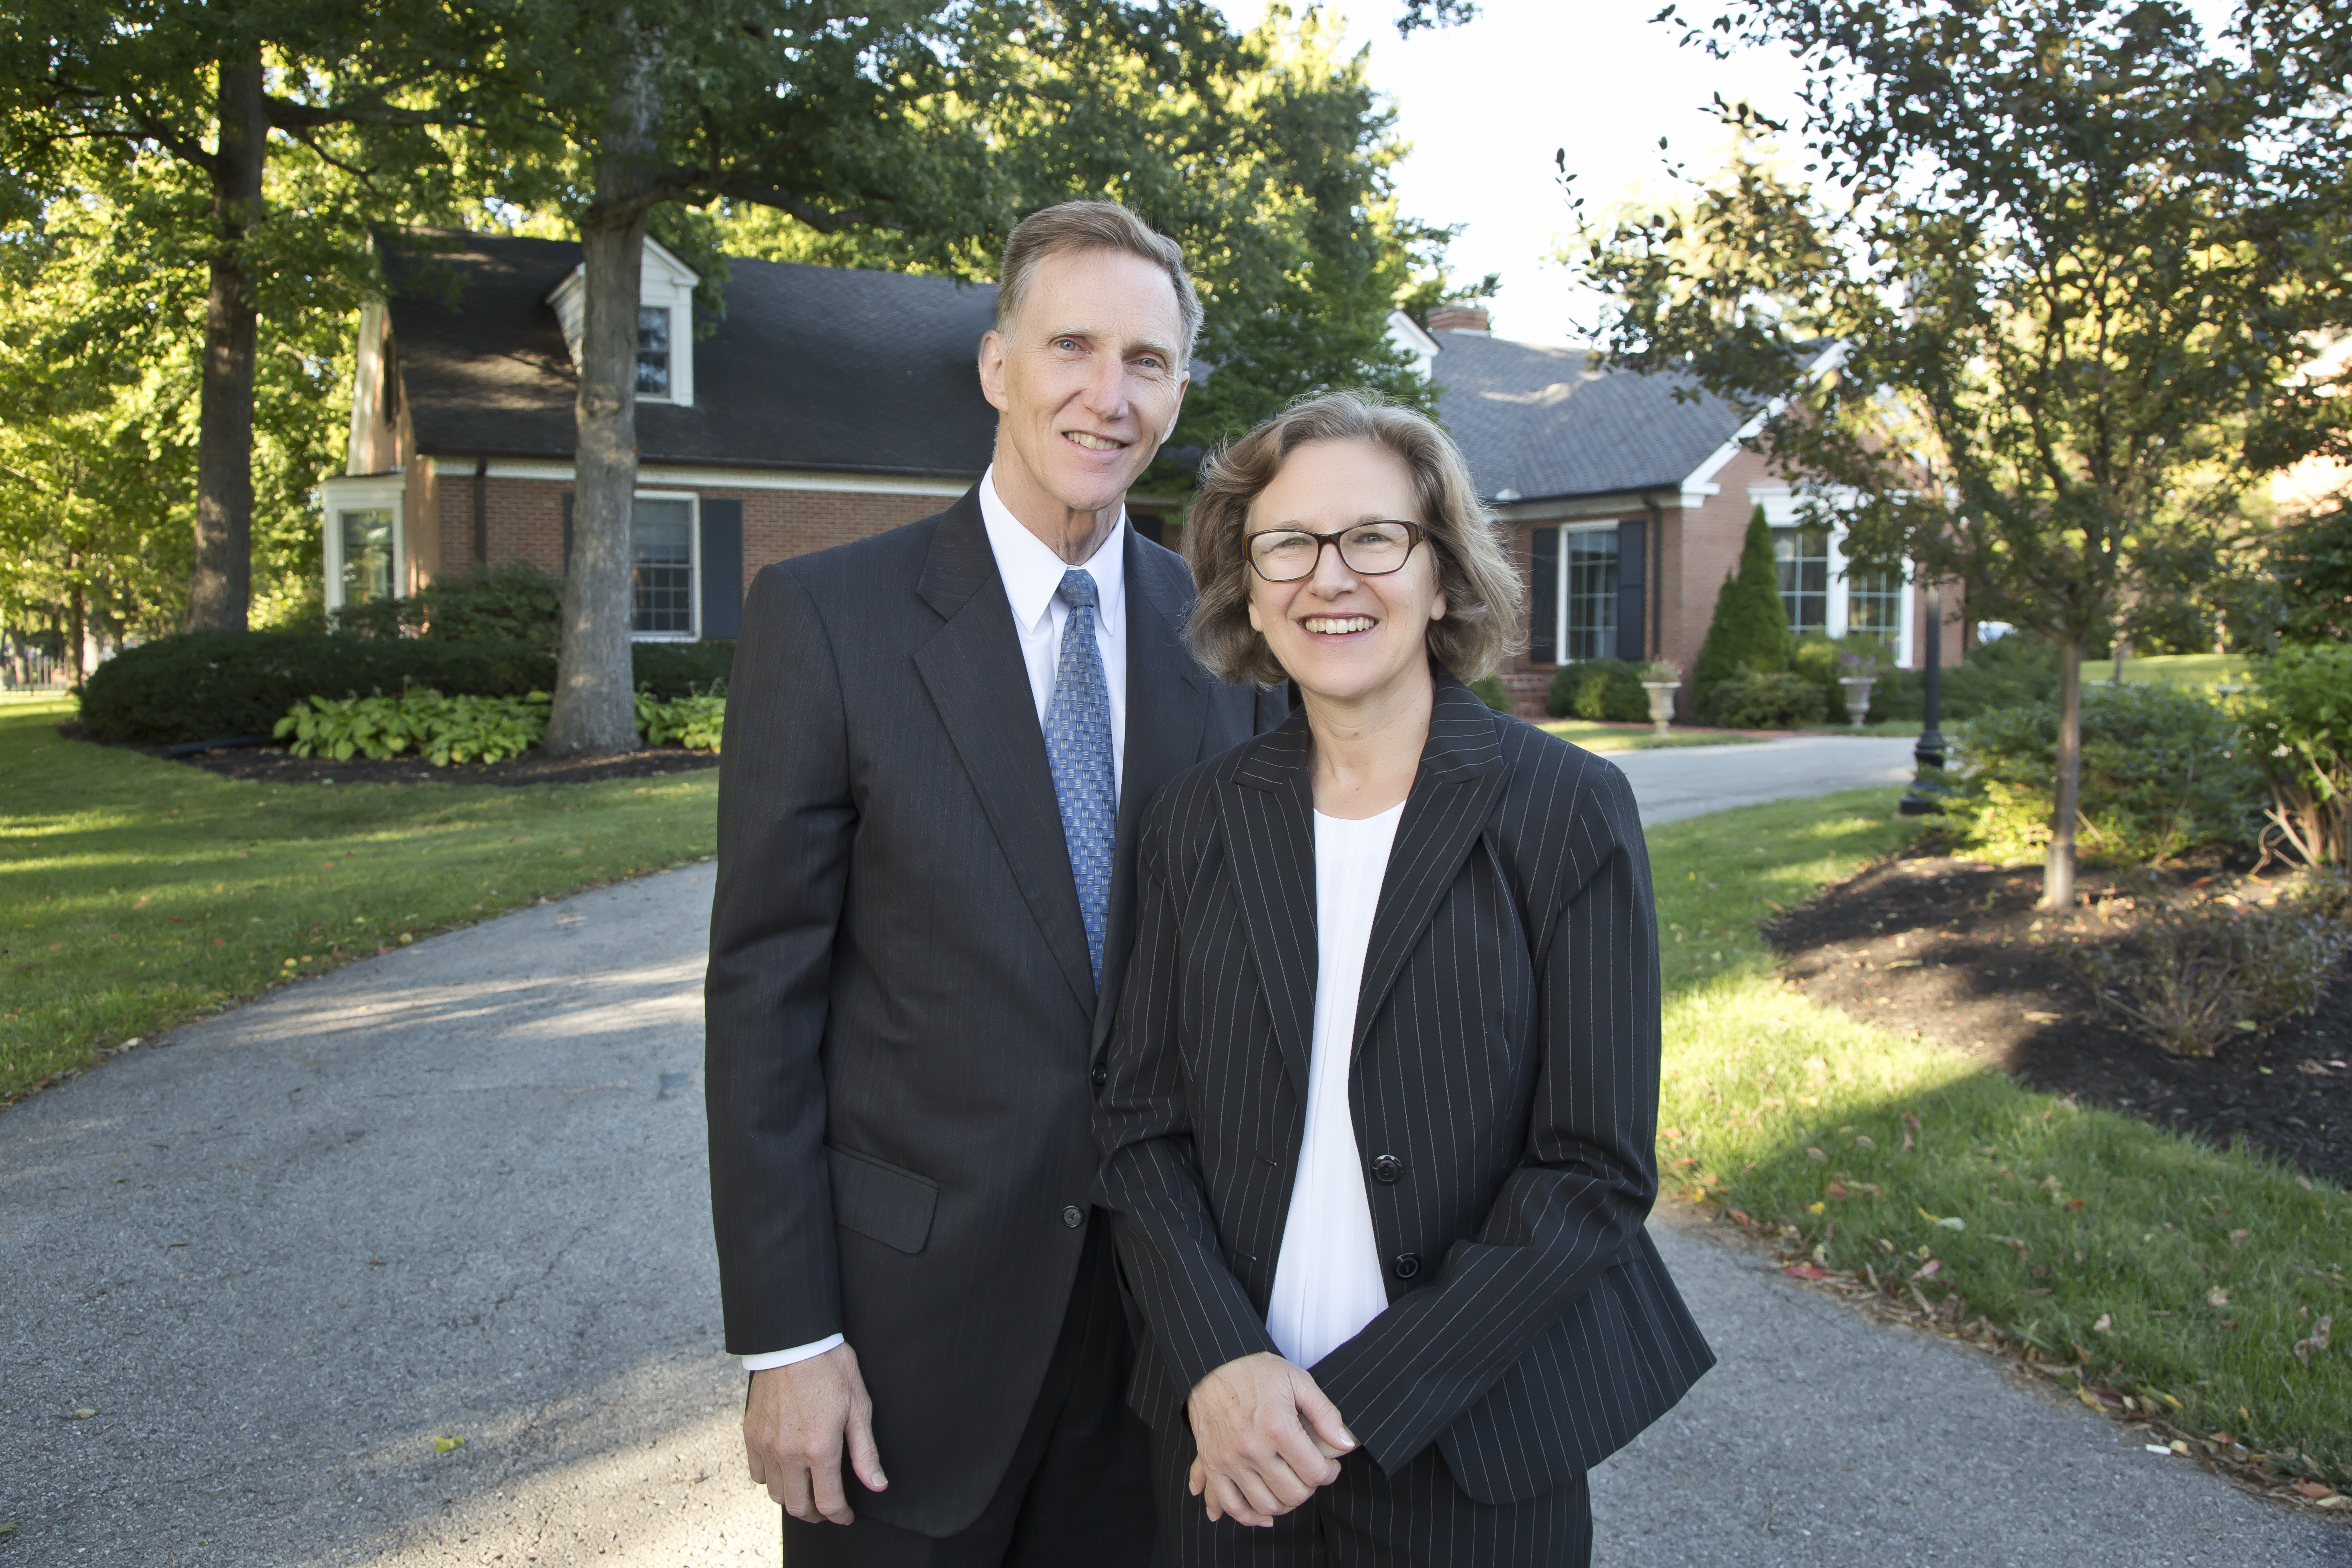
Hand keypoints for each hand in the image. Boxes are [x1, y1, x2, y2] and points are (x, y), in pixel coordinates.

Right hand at [743, 1343, 885, 1523]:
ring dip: (794, 1498)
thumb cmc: (831, 1368)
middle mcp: (789, 1452)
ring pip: (776, 1494)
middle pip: (799, 1507)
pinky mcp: (751, 1434)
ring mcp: (767, 1444)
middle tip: (828, 1508)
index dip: (840, 1516)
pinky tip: (786, 1468)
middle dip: (817, 1515)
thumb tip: (877, 1484)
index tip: (846, 1515)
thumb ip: (865, 1451)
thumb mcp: (859, 1407)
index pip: (828, 1503)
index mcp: (820, 1447)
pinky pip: (757, 1474)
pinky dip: (771, 1479)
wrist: (794, 1341)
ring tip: (808, 1489)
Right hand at [1185, 1352, 1356, 1526]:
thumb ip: (1325, 1413)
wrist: (1210, 1366)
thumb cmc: (1253, 1372)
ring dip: (1285, 1504)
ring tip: (1290, 1488)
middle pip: (1293, 1494)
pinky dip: (1249, 1517)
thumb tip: (1345, 1444)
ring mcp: (1230, 1461)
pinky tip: (1263, 1513)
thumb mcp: (1297, 1380)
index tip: (1329, 1466)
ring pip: (1266, 1506)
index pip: (1314, 1472)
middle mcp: (1253, 1449)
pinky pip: (1232, 1506)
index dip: (1329, 1473)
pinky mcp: (1214, 1466)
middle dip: (1309, 1488)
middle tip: (1309, 1474)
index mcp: (1277, 1427)